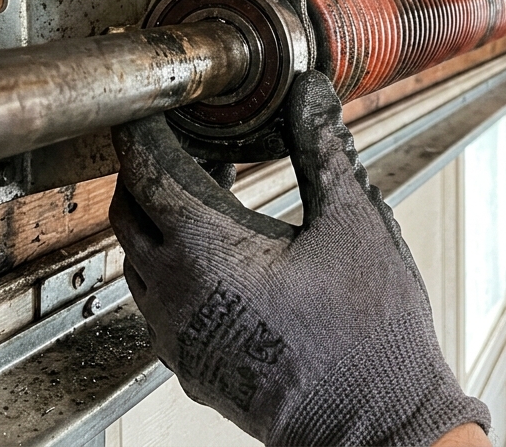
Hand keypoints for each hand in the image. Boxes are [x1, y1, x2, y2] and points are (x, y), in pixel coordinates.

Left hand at [109, 71, 489, 445]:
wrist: (376, 429)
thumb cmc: (369, 335)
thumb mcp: (353, 223)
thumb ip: (323, 149)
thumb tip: (311, 93)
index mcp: (206, 253)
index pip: (146, 171)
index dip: (143, 129)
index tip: (153, 102)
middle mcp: (175, 296)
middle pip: (130, 211)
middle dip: (150, 166)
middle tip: (193, 136)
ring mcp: (178, 337)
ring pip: (139, 258)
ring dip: (162, 214)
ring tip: (214, 185)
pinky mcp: (192, 364)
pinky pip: (158, 298)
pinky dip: (174, 258)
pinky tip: (225, 248)